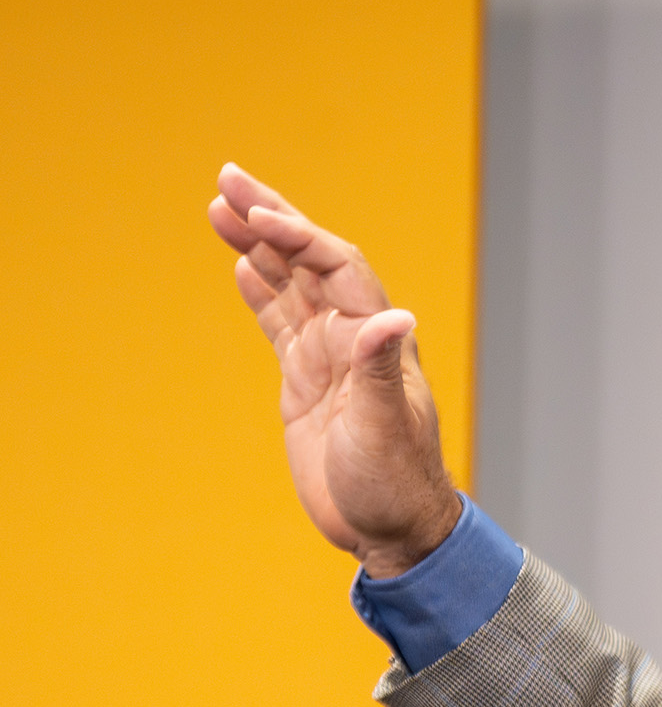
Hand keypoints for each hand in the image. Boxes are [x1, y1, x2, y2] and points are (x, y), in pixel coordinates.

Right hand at [207, 164, 461, 575]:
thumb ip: (381, 371)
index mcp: (373, 338)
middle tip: (226, 177)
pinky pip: (280, 324)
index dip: (297, 235)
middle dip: (270, 216)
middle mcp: (352, 337)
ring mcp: (328, 357)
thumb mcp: (385, 428)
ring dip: (258, 245)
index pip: (334, 265)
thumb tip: (392, 317)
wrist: (393, 529)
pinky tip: (241, 264)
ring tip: (219, 206)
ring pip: (289, 284)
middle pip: (308, 259)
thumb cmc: (397, 483)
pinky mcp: (307, 382)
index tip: (256, 215)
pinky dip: (261, 292)